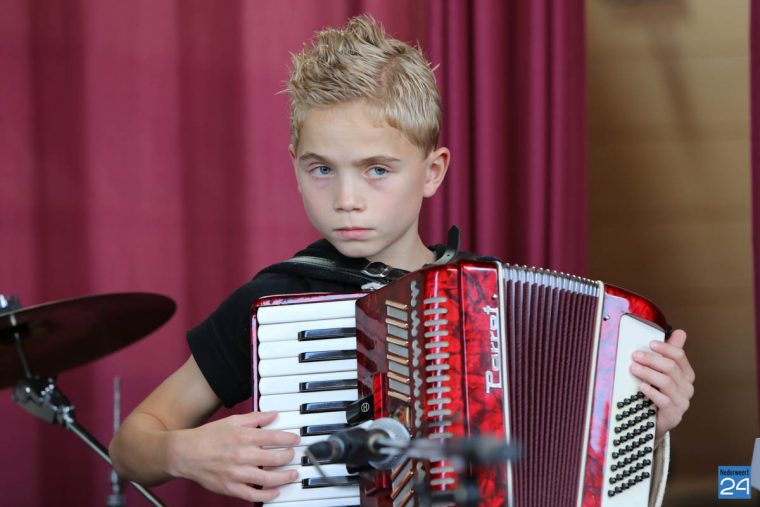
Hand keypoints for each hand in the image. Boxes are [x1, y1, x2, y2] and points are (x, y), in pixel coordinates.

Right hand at [167, 411, 299, 501]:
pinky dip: (267, 495)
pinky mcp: (230, 487)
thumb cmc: (208, 436)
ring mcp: (237, 473)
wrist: (185, 453)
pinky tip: (275, 491)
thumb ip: (255, 418)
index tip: (295, 440)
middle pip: (275, 458)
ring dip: (284, 477)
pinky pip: (253, 494)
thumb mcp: (232, 421)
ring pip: (268, 478)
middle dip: (289, 457)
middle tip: (293, 455)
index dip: (290, 439)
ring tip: (292, 474)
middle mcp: (242, 455)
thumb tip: (273, 415)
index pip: (275, 437)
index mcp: (244, 436)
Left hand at [630, 329, 694, 443]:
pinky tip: (642, 387)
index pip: (679, 356)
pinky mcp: (673, 414)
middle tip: (635, 355)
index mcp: (686, 374)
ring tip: (634, 368)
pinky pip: (664, 401)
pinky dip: (652, 392)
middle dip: (652, 359)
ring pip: (667, 383)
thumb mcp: (663, 372)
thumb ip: (669, 353)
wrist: (655, 421)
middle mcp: (686, 387)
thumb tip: (681, 332)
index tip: (650, 343)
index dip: (665, 348)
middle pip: (671, 368)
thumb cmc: (658, 393)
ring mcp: (682, 402)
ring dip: (648, 373)